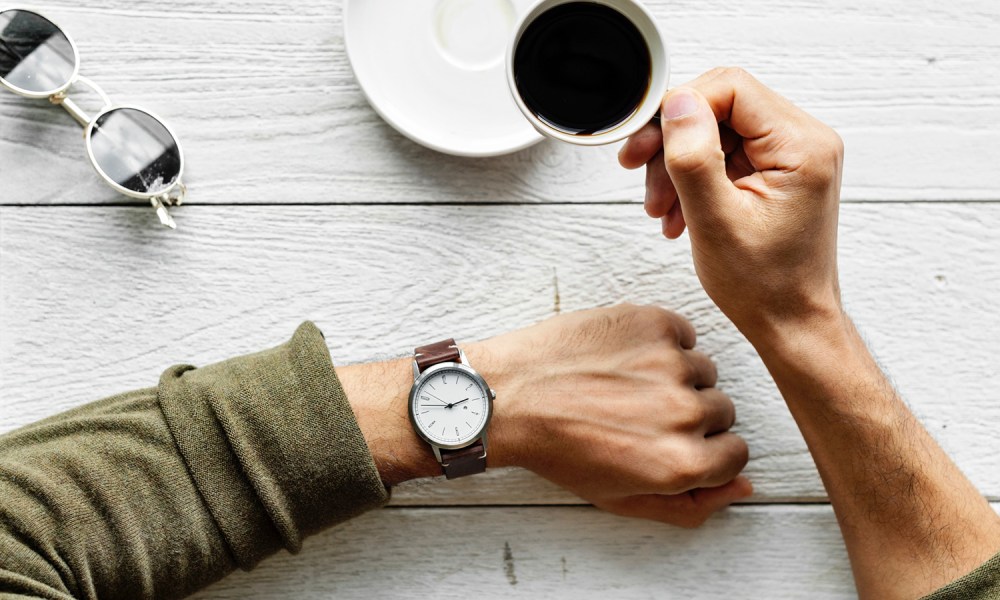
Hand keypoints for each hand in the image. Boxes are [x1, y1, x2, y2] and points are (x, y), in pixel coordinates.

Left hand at [338, 304, 751, 527]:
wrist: (510, 395)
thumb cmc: (559, 449)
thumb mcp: (622, 498)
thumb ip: (691, 505)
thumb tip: (745, 488)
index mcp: (681, 463)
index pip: (736, 454)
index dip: (703, 450)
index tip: (670, 442)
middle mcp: (685, 412)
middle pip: (721, 410)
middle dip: (688, 414)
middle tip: (637, 414)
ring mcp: (671, 362)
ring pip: (703, 370)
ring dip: (674, 376)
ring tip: (624, 384)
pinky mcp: (653, 323)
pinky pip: (683, 333)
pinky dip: (660, 342)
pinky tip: (622, 357)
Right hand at [619, 68, 844, 340]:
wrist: (790, 323)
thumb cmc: (765, 286)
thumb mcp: (715, 220)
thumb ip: (694, 156)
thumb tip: (678, 103)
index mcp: (801, 147)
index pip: (731, 89)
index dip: (679, 108)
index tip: (647, 143)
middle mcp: (805, 142)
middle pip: (721, 107)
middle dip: (674, 141)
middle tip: (639, 171)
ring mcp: (793, 157)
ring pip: (717, 131)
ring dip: (679, 165)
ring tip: (661, 208)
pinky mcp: (779, 172)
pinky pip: (726, 154)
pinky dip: (695, 178)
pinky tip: (678, 211)